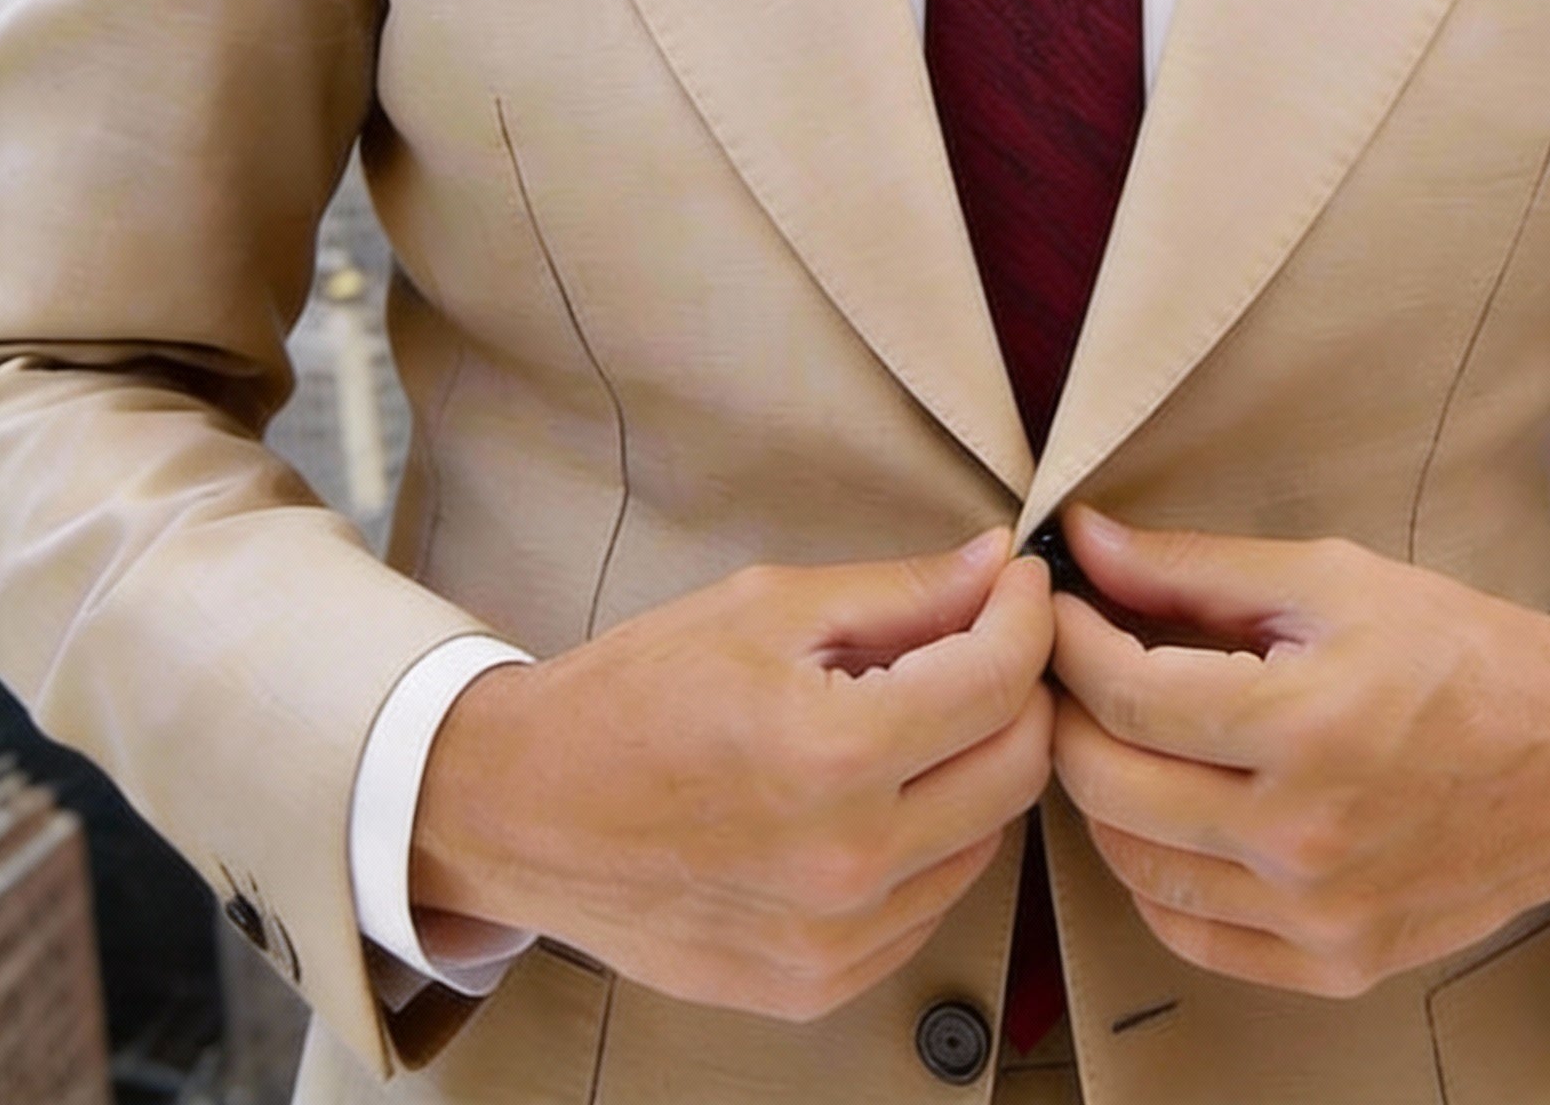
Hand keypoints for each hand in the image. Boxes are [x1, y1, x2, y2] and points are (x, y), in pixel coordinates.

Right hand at [412, 531, 1053, 1020]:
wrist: (522, 810)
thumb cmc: (633, 696)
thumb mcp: (766, 608)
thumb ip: (901, 592)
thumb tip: (996, 566)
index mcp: (833, 753)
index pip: (1000, 679)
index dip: (1027, 615)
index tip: (1019, 585)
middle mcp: (847, 861)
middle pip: (1019, 765)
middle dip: (1020, 687)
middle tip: (984, 640)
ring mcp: (835, 939)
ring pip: (988, 837)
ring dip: (979, 764)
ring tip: (918, 714)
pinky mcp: (818, 985)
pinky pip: (932, 902)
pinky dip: (933, 838)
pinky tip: (881, 791)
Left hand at [1049, 507, 1549, 998]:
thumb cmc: (1460, 654)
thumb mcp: (1330, 580)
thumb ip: (1194, 568)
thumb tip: (1086, 542)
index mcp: (1305, 725)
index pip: (1126, 694)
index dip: (1070, 641)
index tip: (1058, 608)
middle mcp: (1305, 835)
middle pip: (1110, 785)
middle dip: (1068, 713)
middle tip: (1070, 667)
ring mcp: (1319, 912)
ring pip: (1135, 866)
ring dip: (1101, 794)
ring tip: (1115, 733)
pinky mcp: (1335, 961)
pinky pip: (1192, 936)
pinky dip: (1153, 877)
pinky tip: (1162, 817)